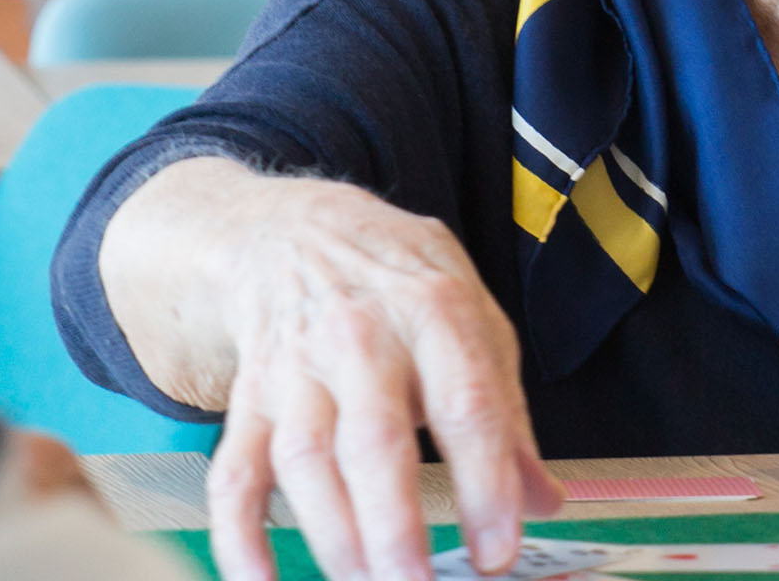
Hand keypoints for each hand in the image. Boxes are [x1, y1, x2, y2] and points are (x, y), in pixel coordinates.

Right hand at [104, 161, 562, 580]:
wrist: (296, 229)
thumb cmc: (400, 282)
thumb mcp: (474, 318)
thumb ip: (508, 415)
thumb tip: (544, 502)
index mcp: (434, 314)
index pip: (466, 405)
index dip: (486, 483)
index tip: (499, 551)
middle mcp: (359, 341)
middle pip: (373, 439)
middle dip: (394, 522)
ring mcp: (296, 371)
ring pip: (304, 460)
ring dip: (332, 534)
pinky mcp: (249, 400)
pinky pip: (234, 472)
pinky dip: (238, 533)